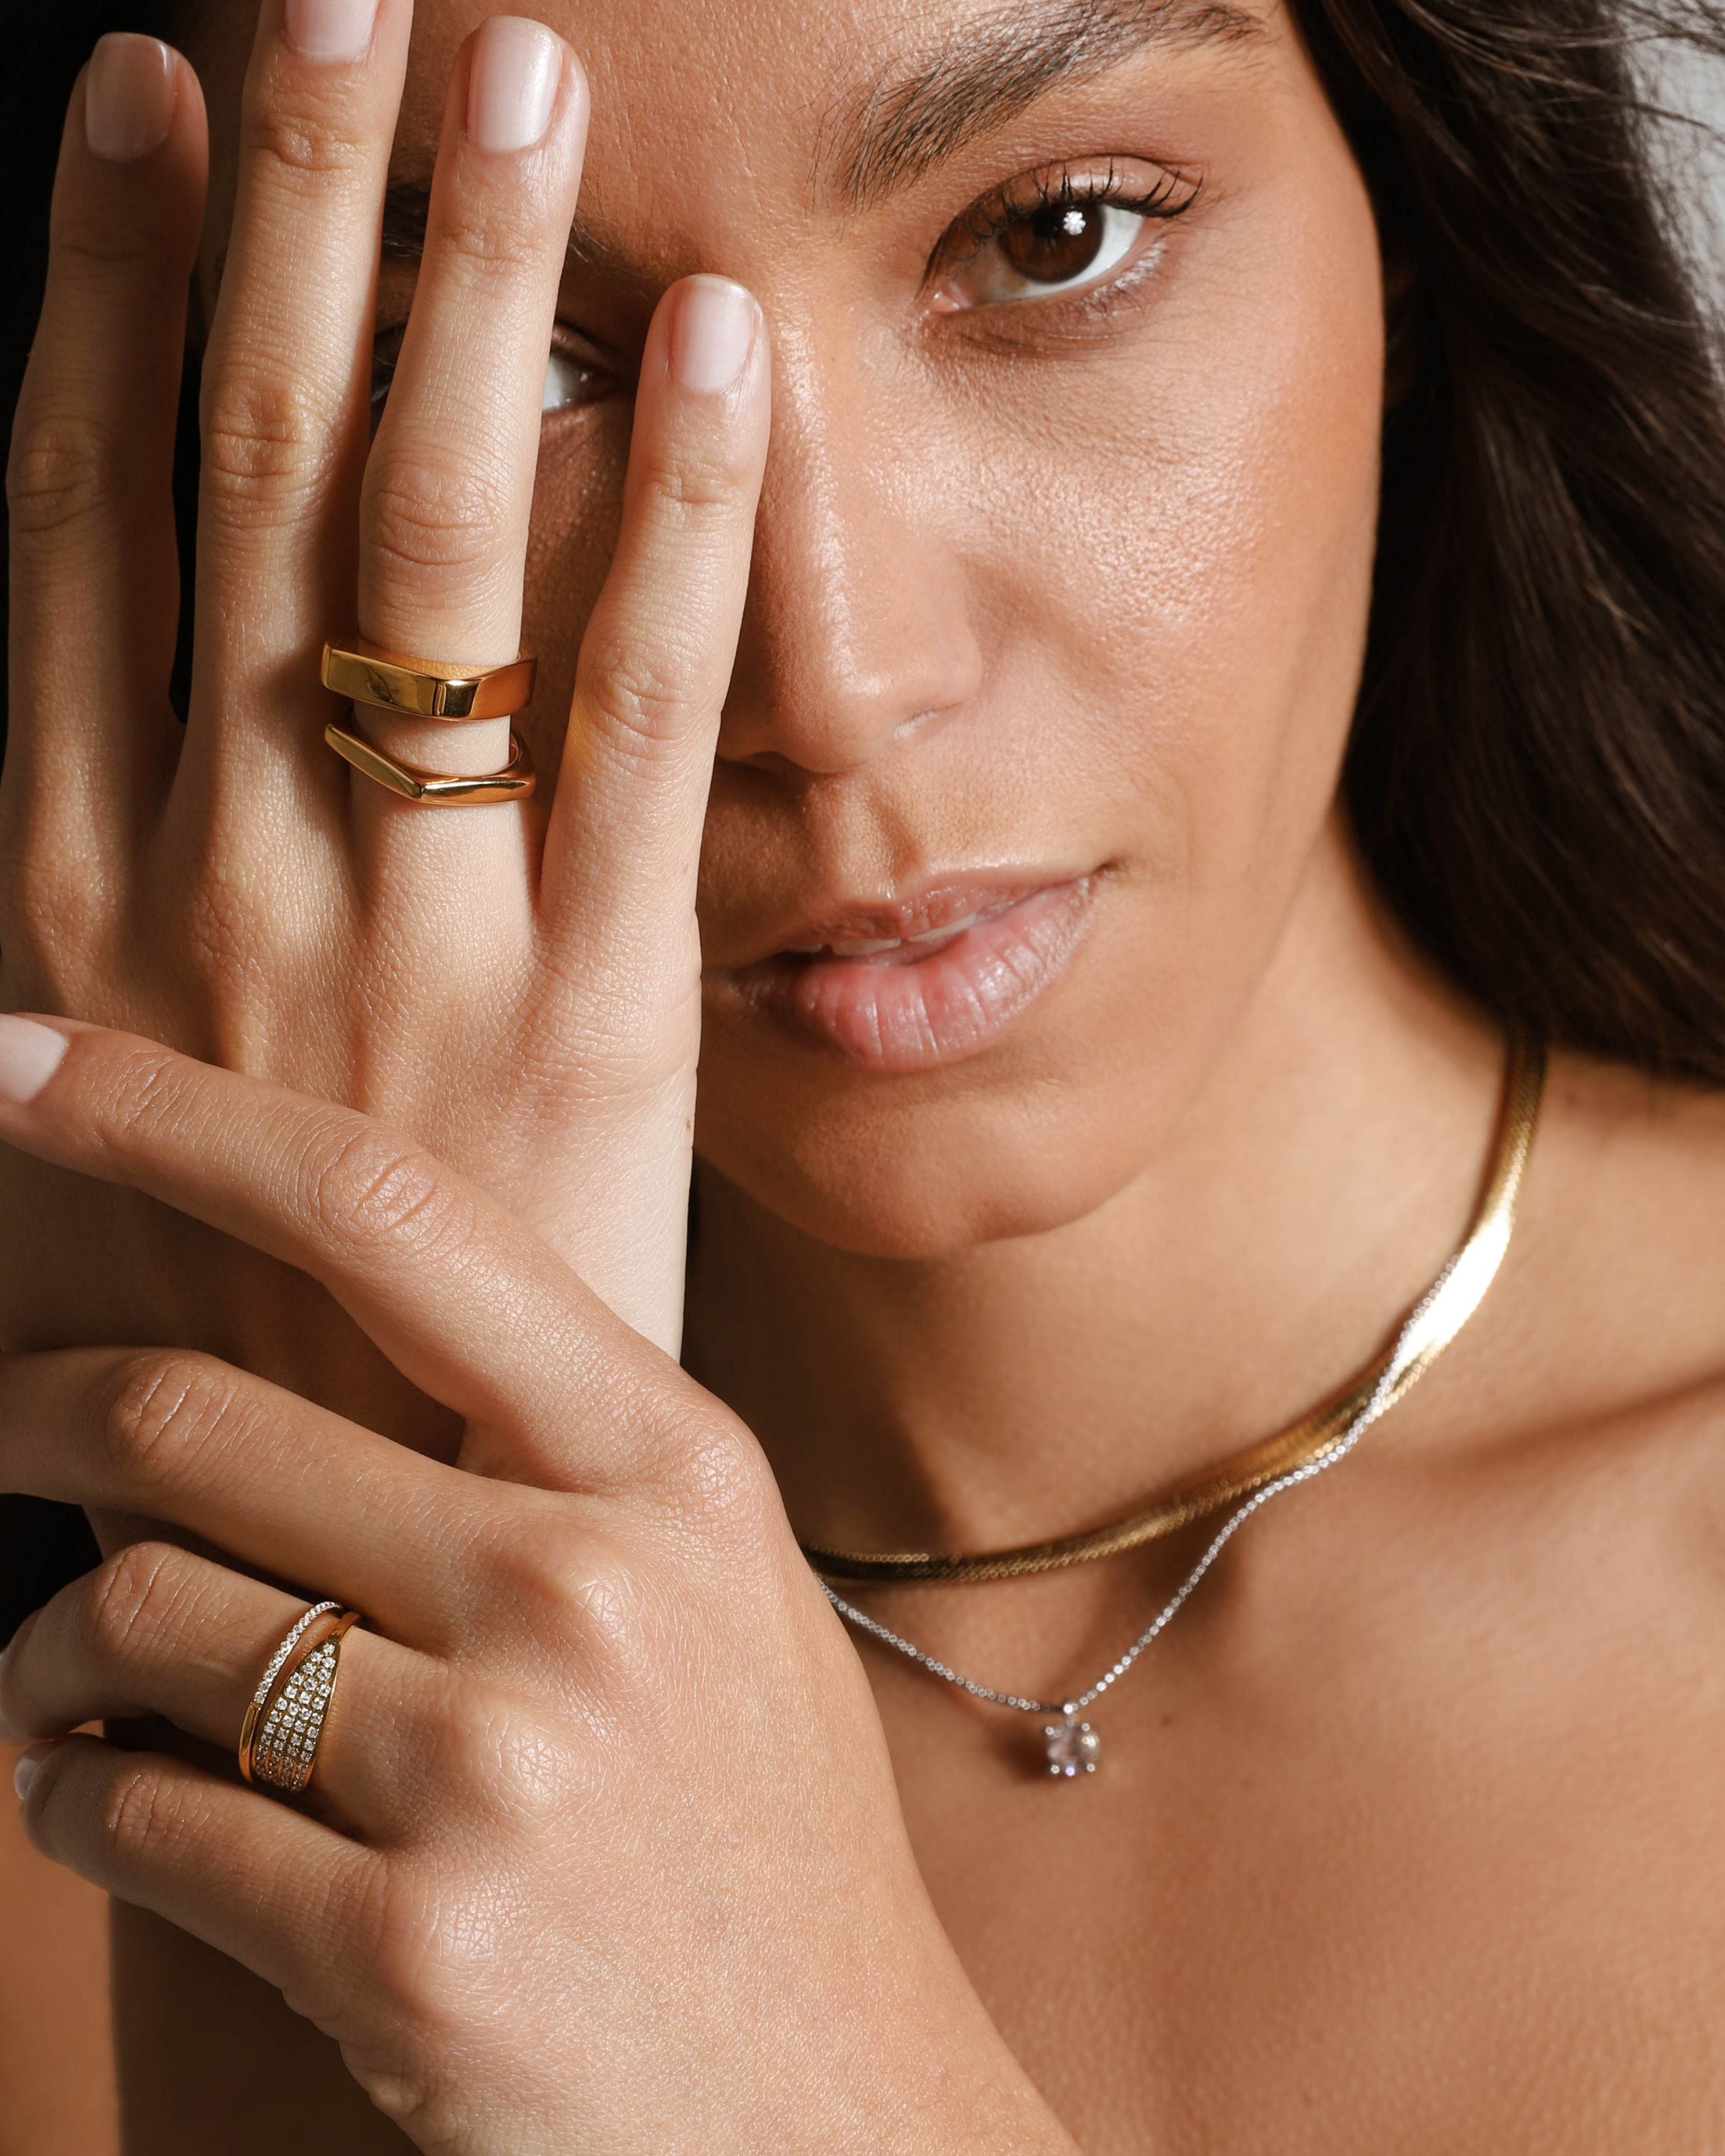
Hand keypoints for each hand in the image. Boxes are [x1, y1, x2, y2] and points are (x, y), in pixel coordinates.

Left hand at [0, 1020, 1072, 2154]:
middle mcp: (593, 1586)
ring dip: (42, 1650)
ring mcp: (505, 1770)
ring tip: (54, 1687)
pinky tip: (100, 1804)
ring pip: (133, 1615)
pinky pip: (132, 1818)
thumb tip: (274, 1343)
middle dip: (29, 1408)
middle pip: (194, 1417)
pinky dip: (72, 1803)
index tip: (13, 1062)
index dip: (171, 1115)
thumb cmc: (751, 1833)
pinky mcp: (411, 1956)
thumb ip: (540, 1456)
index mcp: (672, 1463)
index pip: (391, 1213)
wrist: (840, 2122)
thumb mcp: (709, 1590)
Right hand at [2, 8, 761, 1401]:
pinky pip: (636, 728)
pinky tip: (719, 349)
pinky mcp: (590, 1016)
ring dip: (484, 303)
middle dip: (309, 222)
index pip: (79, 518)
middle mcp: (210, 873)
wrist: (293, 1557)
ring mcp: (404, 937)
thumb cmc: (166, 1339)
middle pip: (260, 481)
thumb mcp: (47, 1116)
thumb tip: (70, 691)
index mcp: (56, 889)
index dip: (115, 290)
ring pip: (439, 560)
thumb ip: (61, 905)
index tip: (157, 93)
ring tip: (522, 85)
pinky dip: (679, 528)